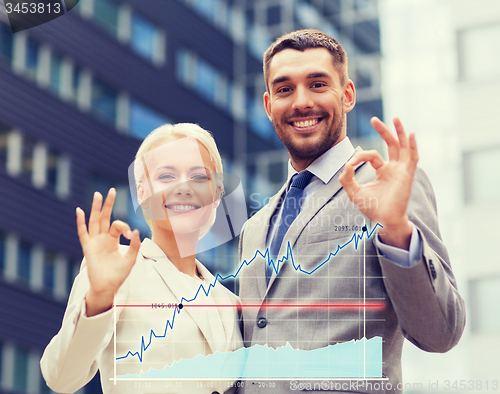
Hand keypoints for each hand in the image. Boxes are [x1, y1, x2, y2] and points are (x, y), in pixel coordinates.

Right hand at [76, 188, 140, 315]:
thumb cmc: (119, 274)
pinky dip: (81, 222)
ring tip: (98, 194)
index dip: (123, 226)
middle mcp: (103, 238)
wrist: (108, 287)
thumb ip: (134, 245)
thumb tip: (135, 230)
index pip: (117, 225)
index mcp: (112, 240)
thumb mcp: (131, 259)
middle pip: (105, 217)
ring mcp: (94, 242)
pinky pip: (83, 233)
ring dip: (96, 208)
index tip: (129, 234)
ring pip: (95, 221)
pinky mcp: (88, 248)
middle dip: (108, 204)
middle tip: (111, 190)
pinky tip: (80, 211)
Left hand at [338, 117, 417, 249]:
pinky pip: (412, 157)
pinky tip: (410, 134)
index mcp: (382, 171)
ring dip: (399, 132)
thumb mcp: (354, 192)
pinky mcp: (407, 174)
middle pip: (391, 144)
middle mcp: (394, 168)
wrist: (383, 220)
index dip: (360, 156)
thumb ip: (347, 179)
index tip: (349, 163)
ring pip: (402, 146)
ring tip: (395, 118)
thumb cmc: (371, 208)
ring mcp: (401, 170)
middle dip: (383, 130)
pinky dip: (412, 145)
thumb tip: (345, 165)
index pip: (372, 155)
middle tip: (373, 119)